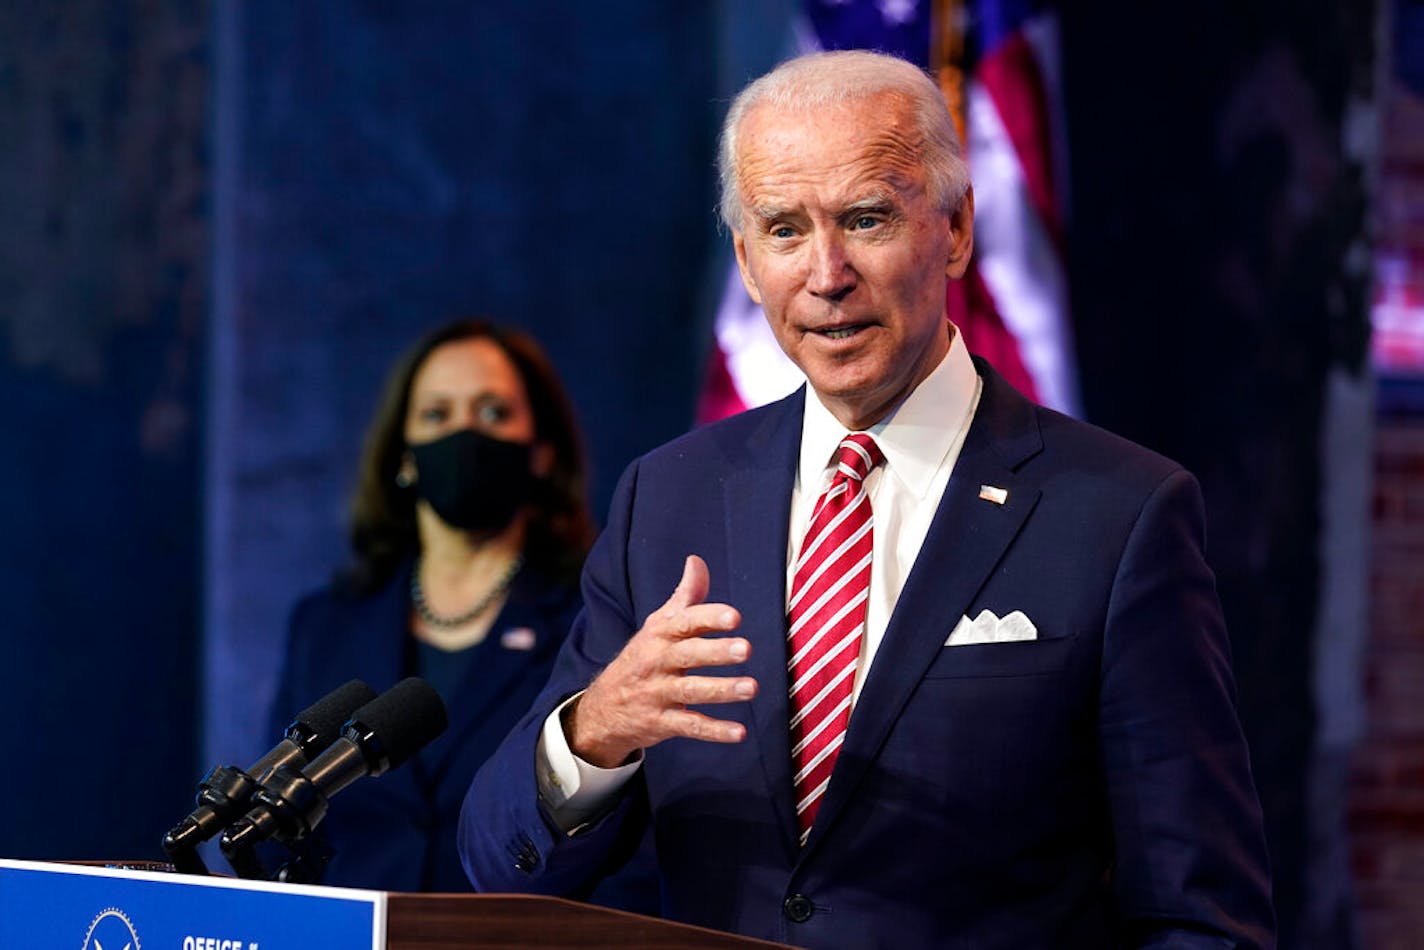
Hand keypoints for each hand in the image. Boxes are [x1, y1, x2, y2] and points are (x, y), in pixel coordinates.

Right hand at [567, 554, 756, 767]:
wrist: (603, 706)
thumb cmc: (643, 657)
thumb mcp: (658, 625)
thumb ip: (685, 597)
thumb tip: (697, 560)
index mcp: (660, 634)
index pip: (685, 622)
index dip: (709, 618)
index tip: (735, 616)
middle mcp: (657, 662)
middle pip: (688, 655)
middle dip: (716, 651)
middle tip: (746, 649)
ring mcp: (658, 693)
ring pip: (691, 691)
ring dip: (722, 690)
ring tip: (751, 688)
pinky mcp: (661, 723)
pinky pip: (689, 726)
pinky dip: (714, 731)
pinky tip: (739, 732)